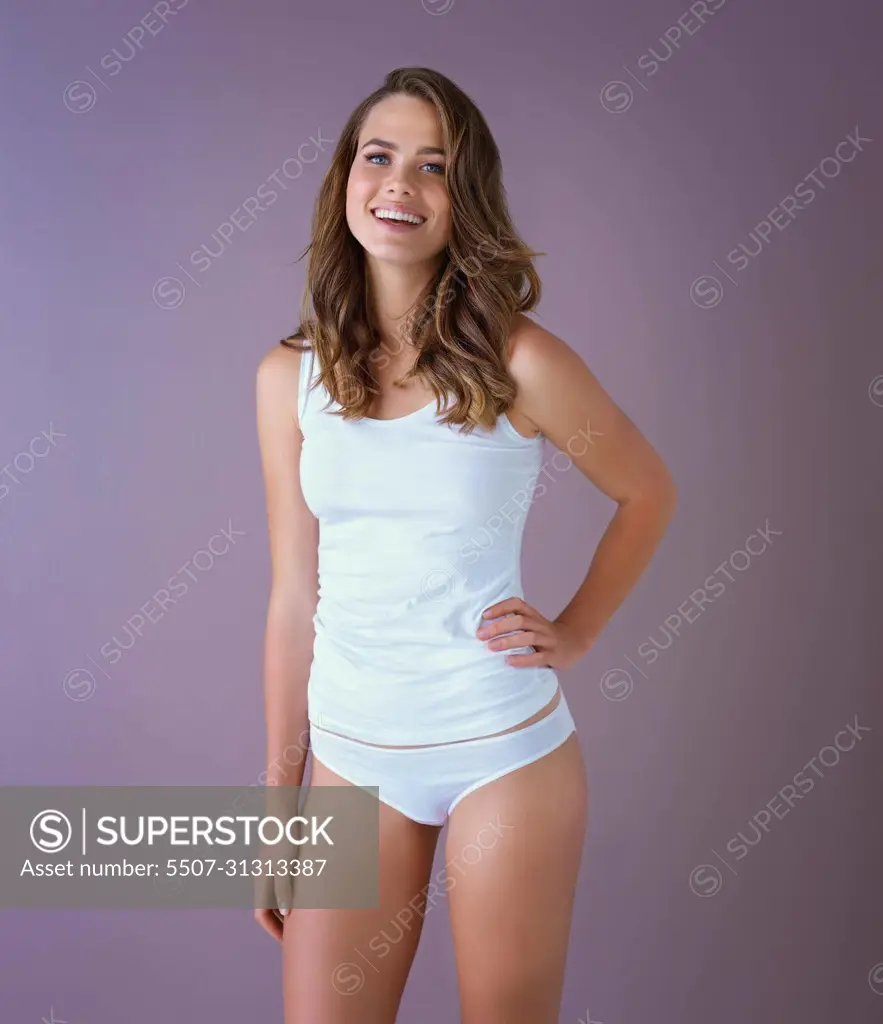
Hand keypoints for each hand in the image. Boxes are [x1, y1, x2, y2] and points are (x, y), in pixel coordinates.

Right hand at [253, 785, 300, 942]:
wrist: (284, 810)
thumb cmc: (285, 836)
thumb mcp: (285, 863)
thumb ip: (284, 888)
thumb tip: (285, 913)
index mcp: (262, 881)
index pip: (262, 916)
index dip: (274, 931)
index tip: (289, 943)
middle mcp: (264, 877)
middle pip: (270, 909)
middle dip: (283, 924)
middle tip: (301, 935)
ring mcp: (272, 869)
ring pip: (278, 897)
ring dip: (290, 909)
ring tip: (309, 918)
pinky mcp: (282, 860)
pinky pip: (286, 884)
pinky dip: (295, 894)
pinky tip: (312, 895)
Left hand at [476, 596, 592, 671]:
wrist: (573, 643)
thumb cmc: (544, 635)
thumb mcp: (531, 624)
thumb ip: (513, 622)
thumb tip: (483, 627)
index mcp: (533, 615)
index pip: (517, 604)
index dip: (500, 607)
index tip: (484, 615)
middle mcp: (540, 625)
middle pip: (520, 621)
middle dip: (499, 627)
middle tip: (481, 635)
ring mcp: (548, 640)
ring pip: (528, 637)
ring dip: (507, 641)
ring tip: (491, 647)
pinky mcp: (553, 655)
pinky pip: (538, 657)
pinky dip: (522, 659)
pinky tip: (508, 661)